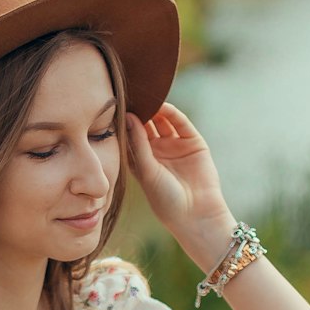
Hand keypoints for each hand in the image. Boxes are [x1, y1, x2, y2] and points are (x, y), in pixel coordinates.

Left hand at [125, 103, 233, 246]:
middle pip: (146, 126)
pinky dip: (172, 113)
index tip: (112, 109)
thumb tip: (128, 117)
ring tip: (144, 98)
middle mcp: (157, 152)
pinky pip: (180, 123)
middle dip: (138, 113)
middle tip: (128, 96)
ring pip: (163, 121)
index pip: (130, 138)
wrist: (196, 213)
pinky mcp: (192, 142)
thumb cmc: (166, 199)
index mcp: (142, 163)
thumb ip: (138, 144)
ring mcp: (175, 146)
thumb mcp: (147, 171)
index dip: (123, 124)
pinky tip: (162, 105)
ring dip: (154, 110)